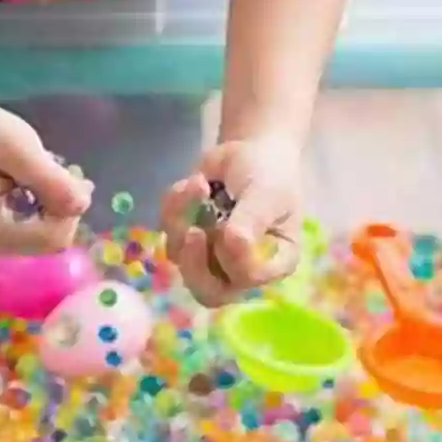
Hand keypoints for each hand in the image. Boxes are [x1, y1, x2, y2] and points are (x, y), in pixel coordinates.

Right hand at [0, 101, 92, 257]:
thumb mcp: (20, 149)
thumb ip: (51, 180)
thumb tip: (83, 205)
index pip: (54, 238)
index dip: (70, 209)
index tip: (68, 173)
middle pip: (55, 240)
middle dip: (65, 205)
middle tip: (62, 168)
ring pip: (52, 235)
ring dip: (59, 203)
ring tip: (48, 170)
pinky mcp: (3, 237)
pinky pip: (42, 230)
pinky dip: (50, 206)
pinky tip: (41, 181)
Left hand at [161, 139, 300, 306]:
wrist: (250, 149)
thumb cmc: (270, 175)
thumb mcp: (267, 195)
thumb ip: (251, 222)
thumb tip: (232, 244)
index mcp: (272, 264)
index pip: (246, 281)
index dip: (232, 260)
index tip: (230, 229)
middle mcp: (240, 269)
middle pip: (208, 292)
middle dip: (194, 263)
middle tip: (193, 231)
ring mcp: (210, 257)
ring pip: (181, 258)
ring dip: (183, 217)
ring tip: (199, 182)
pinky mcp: (186, 239)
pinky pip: (168, 231)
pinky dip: (175, 204)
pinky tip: (194, 181)